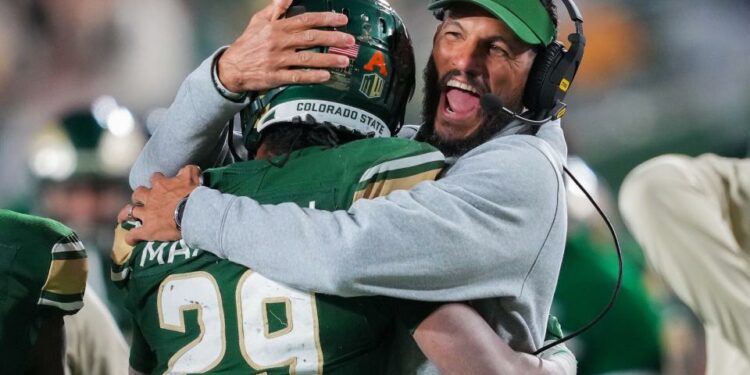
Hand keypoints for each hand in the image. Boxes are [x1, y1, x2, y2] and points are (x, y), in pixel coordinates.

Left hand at [123, 166, 201, 244]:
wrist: (192, 212)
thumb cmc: (193, 195)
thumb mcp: (193, 177)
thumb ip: (189, 170)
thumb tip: (191, 167)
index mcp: (161, 185)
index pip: (155, 178)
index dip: (157, 180)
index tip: (160, 182)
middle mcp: (151, 198)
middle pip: (138, 193)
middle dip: (138, 196)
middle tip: (141, 200)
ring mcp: (147, 214)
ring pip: (130, 211)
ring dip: (126, 214)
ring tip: (124, 218)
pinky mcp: (148, 230)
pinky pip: (134, 234)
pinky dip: (131, 237)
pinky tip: (131, 240)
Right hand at [218, 0, 354, 91]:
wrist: (231, 68)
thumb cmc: (248, 44)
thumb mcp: (259, 21)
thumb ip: (276, 8)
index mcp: (277, 28)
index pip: (305, 20)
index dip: (325, 19)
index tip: (342, 20)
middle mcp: (279, 43)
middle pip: (310, 38)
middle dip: (332, 39)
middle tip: (350, 41)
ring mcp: (278, 60)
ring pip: (307, 58)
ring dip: (327, 59)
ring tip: (344, 61)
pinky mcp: (276, 77)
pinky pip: (297, 76)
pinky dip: (312, 76)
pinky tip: (325, 76)